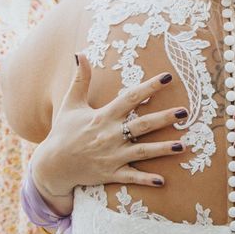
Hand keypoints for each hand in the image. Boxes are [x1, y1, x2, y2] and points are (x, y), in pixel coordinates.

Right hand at [33, 53, 187, 198]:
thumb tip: (80, 53)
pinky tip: (162, 181)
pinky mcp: (110, 174)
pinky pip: (130, 177)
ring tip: (183, 145)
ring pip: (142, 151)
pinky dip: (145, 180)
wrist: (50, 166)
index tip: (167, 77)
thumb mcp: (71, 104)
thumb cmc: (63, 131)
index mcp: (103, 116)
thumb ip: (81, 79)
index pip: (130, 98)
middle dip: (164, 118)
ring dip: (162, 149)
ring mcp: (111, 156)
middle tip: (184, 112)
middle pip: (142, 125)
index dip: (149, 87)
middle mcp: (110, 135)